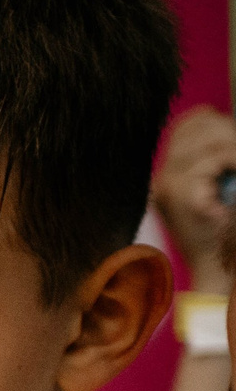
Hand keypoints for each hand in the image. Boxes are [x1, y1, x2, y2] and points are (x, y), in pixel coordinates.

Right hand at [151, 107, 235, 293]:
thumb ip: (212, 161)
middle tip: (234, 161)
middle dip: (227, 132)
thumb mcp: (213, 189)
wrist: (214, 268)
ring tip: (235, 169)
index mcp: (167, 175)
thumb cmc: (221, 232)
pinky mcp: (180, 194)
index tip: (230, 140)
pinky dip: (233, 160)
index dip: (214, 122)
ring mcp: (167, 185)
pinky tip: (234, 177)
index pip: (188, 124)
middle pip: (197, 125)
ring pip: (208, 140)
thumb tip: (219, 126)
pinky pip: (214, 158)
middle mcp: (161, 178)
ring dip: (232, 149)